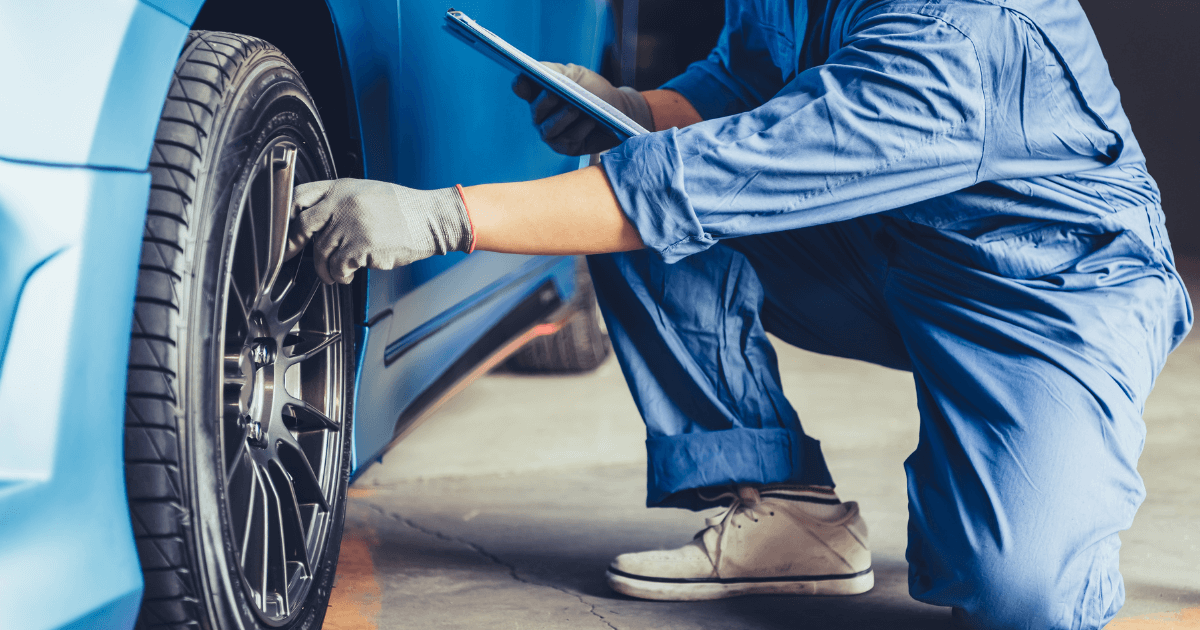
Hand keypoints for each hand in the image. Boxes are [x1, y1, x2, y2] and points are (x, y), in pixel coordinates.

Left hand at [286, 178, 473, 283]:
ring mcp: (350, 224)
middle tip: (290, 254)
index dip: (285, 213)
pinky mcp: (360, 246)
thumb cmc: (402, 209)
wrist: (430, 220)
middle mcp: (342, 203)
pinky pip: (339, 266)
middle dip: (292, 244)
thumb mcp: (367, 193)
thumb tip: (315, 223)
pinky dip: (340, 275)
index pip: (300, 195)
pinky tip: (348, 276)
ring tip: (335, 273)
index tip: (282, 228)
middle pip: (302, 225)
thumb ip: (340, 202)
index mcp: (342, 188)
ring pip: (321, 251)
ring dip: (325, 267)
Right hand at [512, 62, 653, 155]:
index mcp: (539, 93)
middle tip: (553, 93)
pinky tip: (591, 121)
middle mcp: (541, 116)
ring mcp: (552, 134)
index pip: (522, 88)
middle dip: (544, 102)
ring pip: (550, 128)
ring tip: (575, 108)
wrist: (617, 108)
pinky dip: (580, 130)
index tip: (523, 77)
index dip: (521, 84)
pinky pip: (569, 140)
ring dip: (563, 118)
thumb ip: (556, 71)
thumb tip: (536, 69)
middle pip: (536, 110)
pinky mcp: (567, 147)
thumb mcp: (576, 75)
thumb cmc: (593, 90)